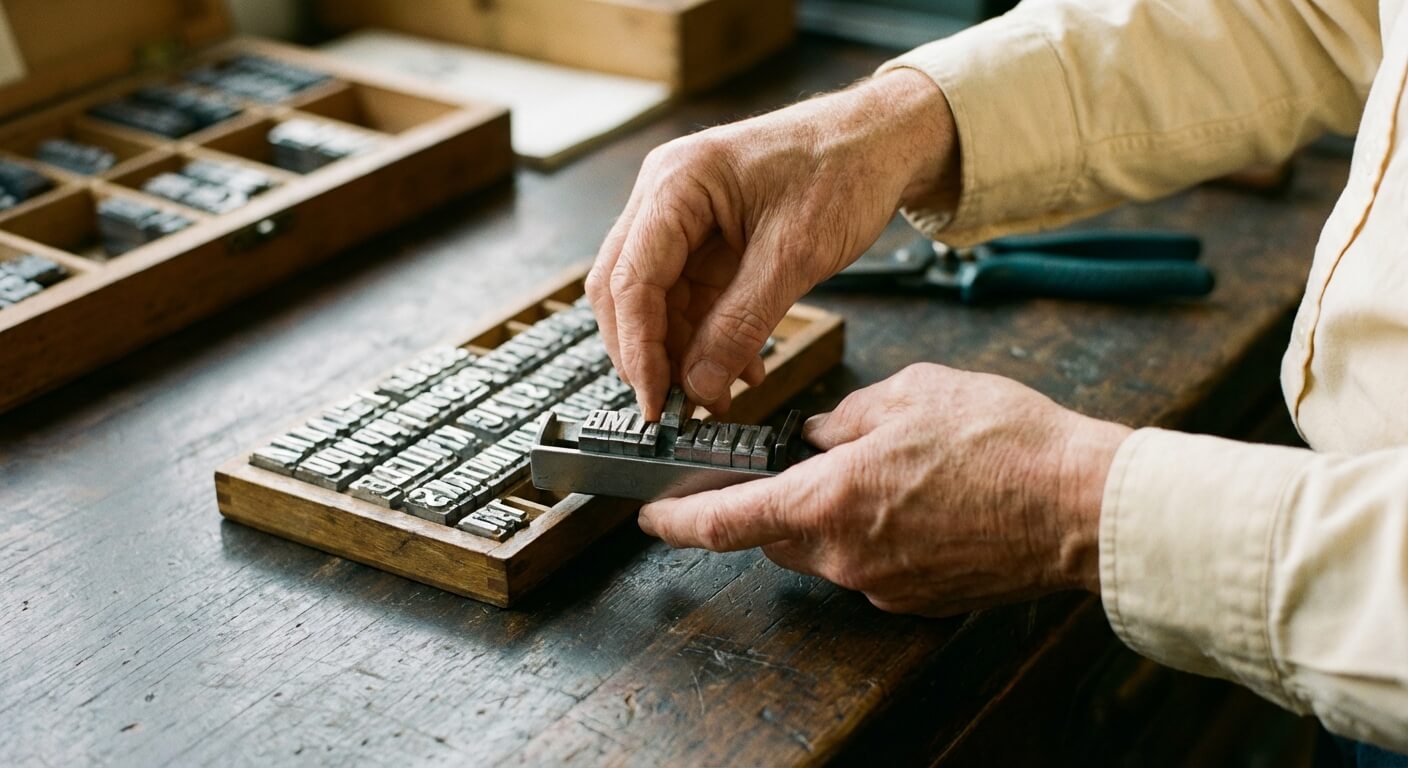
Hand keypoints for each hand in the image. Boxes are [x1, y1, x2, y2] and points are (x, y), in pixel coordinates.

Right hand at [587, 69, 958, 418]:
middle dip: (650, 354)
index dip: (638, 350)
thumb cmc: (845, 169)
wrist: (881, 141)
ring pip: (656, 301)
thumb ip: (741, 324)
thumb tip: (699, 385)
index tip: (655, 402)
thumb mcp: (796, 255)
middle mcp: (665, 196)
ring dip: (683, 353)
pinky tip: (741, 367)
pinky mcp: (706, 237)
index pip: (631, 280)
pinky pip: (690, 297)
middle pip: (626, 291)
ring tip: (722, 394)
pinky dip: (708, 337)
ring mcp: (682, 217)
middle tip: (677, 407)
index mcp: (677, 183)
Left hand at [637, 364, 1132, 615]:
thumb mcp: (910, 395)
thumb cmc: (1003, 443)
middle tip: (812, 461)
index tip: (650, 517)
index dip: (678, 520)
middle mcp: (846, 555)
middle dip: (778, 500)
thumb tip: (821, 434)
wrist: (1080, 506)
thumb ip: (846, 416)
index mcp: (828, 501)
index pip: (726, 521)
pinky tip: (925, 499)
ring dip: (835, 513)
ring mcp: (884, 584)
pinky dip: (880, 533)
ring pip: (827, 549)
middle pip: (777, 534)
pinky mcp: (920, 598)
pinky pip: (875, 564)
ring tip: (894, 469)